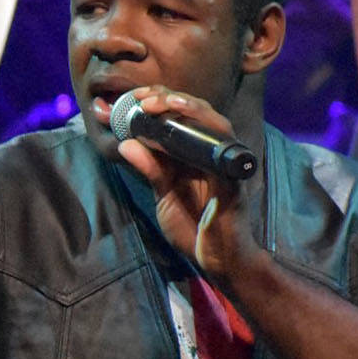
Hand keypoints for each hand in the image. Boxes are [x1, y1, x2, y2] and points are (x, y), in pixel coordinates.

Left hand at [93, 86, 263, 283]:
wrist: (219, 261)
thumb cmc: (194, 227)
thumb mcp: (164, 196)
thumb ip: (149, 170)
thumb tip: (125, 143)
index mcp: (194, 155)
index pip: (180, 117)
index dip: (159, 101)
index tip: (133, 97)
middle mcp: (212, 153)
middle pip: (198, 112)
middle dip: (170, 98)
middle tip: (143, 97)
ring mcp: (225, 165)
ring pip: (215, 122)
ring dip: (189, 108)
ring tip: (162, 103)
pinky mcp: (232, 181)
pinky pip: (223, 152)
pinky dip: (205, 137)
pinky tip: (184, 128)